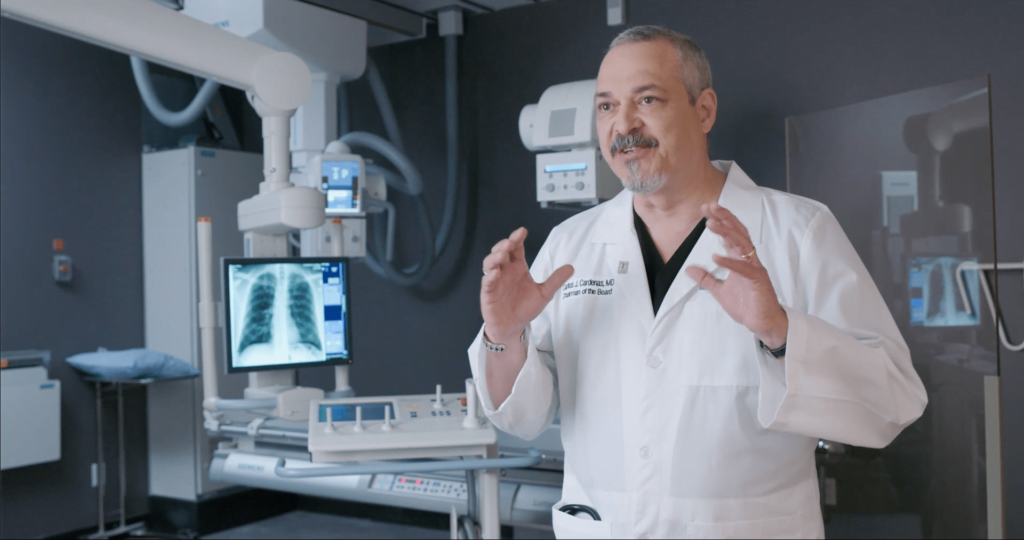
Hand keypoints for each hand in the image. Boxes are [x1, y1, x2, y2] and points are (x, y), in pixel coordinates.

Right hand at [481, 228, 573, 341]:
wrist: (514, 327)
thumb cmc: (525, 308)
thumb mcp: (544, 293)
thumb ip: (555, 280)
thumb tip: (571, 267)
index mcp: (518, 267)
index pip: (516, 249)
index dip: (517, 238)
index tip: (523, 231)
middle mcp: (505, 271)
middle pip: (501, 252)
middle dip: (504, 245)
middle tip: (511, 242)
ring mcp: (495, 281)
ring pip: (490, 263)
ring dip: (495, 256)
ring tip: (502, 254)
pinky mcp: (488, 293)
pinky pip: (487, 282)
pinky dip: (489, 276)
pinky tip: (495, 273)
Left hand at [683, 203, 787, 348]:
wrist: (763, 323)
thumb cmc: (746, 305)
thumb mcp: (720, 291)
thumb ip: (706, 279)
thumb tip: (689, 268)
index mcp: (740, 260)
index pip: (730, 235)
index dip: (720, 221)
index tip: (705, 210)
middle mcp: (748, 260)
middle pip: (737, 233)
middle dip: (725, 218)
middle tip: (710, 206)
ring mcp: (755, 268)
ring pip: (742, 244)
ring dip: (726, 232)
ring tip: (711, 223)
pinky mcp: (758, 280)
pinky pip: (743, 268)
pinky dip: (729, 261)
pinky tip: (715, 256)